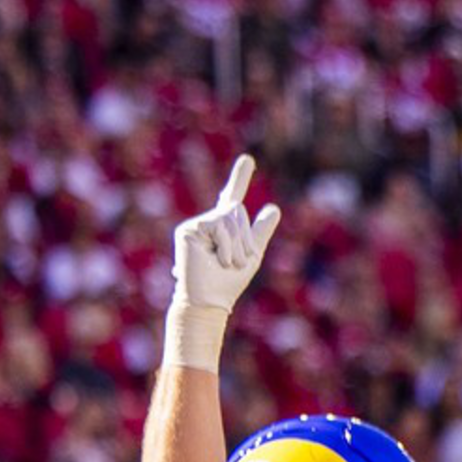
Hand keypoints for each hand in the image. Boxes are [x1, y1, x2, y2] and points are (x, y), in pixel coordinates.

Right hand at [170, 155, 280, 319]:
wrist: (209, 301)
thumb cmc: (228, 284)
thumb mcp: (251, 256)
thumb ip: (260, 232)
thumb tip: (274, 207)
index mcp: (224, 229)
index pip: (231, 198)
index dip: (239, 178)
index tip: (248, 160)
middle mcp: (209, 223)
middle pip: (237, 210)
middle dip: (245, 239)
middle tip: (236, 263)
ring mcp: (197, 225)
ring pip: (230, 217)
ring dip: (237, 246)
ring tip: (226, 264)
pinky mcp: (188, 230)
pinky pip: (218, 225)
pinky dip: (225, 246)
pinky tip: (217, 260)